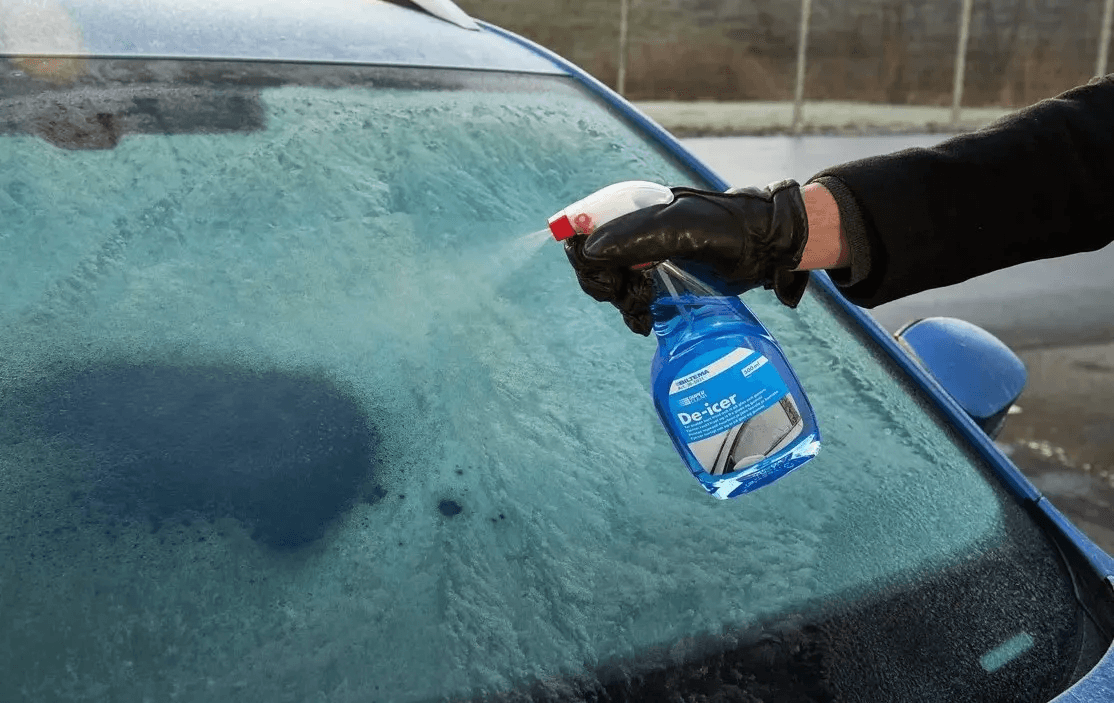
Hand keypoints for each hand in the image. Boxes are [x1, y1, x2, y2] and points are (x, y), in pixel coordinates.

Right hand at [564, 180, 810, 334]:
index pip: (584, 231)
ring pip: (611, 285)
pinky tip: (646, 320)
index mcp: (632, 210)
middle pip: (595, 264)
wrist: (767, 249)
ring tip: (645, 310)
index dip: (588, 259)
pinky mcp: (660, 280)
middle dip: (607, 285)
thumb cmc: (729, 229)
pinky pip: (630, 299)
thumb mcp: (682, 228)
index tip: (610, 279)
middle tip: (634, 295)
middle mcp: (633, 233)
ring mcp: (646, 258)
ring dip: (621, 302)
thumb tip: (589, 251)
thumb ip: (635, 235)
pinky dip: (632, 313)